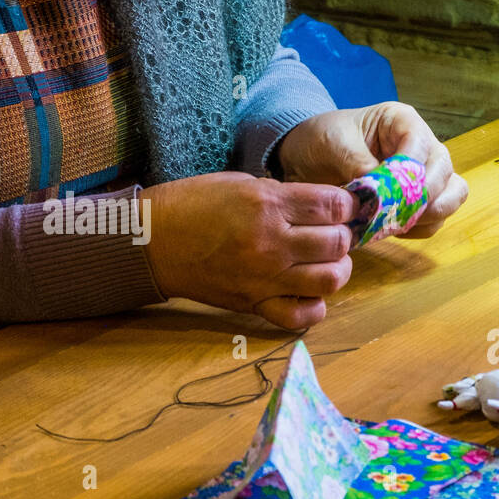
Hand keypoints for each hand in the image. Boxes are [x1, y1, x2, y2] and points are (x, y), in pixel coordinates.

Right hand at [140, 172, 354, 329]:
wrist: (152, 242)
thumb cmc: (194, 205)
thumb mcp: (241, 183)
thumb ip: (284, 196)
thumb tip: (323, 207)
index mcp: (267, 204)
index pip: (333, 206)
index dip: (346, 205)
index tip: (341, 207)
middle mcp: (271, 242)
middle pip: (337, 243)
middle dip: (342, 235)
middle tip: (332, 233)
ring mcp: (265, 277)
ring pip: (330, 280)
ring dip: (336, 269)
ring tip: (325, 262)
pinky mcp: (255, 304)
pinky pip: (303, 316)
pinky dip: (314, 306)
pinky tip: (307, 291)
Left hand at [277, 102, 468, 238]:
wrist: (307, 159)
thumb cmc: (322, 140)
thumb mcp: (333, 144)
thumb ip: (358, 164)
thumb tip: (381, 193)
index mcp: (403, 123)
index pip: (422, 146)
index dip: (411, 170)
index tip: (389, 190)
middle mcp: (422, 148)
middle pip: (446, 175)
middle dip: (425, 198)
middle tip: (396, 212)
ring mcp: (424, 176)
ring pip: (449, 199)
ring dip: (426, 216)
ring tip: (394, 222)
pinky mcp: (418, 202)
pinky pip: (433, 220)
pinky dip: (418, 228)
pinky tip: (391, 228)